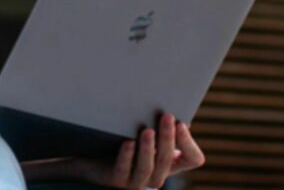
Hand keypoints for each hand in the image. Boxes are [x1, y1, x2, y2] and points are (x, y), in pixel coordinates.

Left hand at [70, 113, 204, 188]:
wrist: (91, 158)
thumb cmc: (122, 139)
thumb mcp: (144, 132)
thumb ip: (158, 124)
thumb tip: (171, 103)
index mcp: (169, 163)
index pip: (193, 158)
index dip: (189, 143)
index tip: (182, 122)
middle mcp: (157, 175)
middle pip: (167, 160)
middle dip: (168, 137)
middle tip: (167, 116)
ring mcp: (137, 181)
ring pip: (147, 168)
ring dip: (148, 148)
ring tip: (147, 130)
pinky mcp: (116, 181)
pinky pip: (123, 170)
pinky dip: (127, 156)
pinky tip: (128, 142)